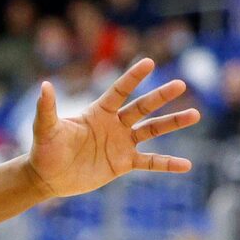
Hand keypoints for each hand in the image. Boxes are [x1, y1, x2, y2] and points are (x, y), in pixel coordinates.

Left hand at [27, 59, 198, 199]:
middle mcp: (114, 124)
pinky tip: (186, 165)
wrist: (47, 177)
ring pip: (152, 130)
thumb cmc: (45, 150)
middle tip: (180, 84)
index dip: (132, 78)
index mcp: (98, 112)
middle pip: (142, 107)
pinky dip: (167, 164)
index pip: (119, 91)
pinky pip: (150, 162)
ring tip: (194, 114)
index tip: (149, 62)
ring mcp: (121, 143)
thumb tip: (44, 86)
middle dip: (160, 96)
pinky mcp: (123, 163)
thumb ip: (47, 109)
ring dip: (172, 123)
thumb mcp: (45, 129)